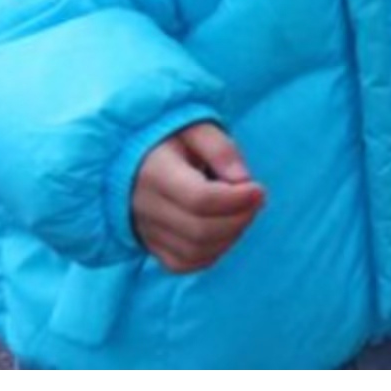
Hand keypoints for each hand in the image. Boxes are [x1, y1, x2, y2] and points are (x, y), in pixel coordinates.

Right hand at [132, 120, 264, 271]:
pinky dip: (211, 254)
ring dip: (229, 237)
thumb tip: (244, 181)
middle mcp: (145, 206)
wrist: (132, 156)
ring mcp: (145, 230)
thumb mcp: (194, 127)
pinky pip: (184, 264)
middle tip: (255, 200)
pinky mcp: (150, 246)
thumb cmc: (169, 138)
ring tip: (240, 212)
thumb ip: (221, 149)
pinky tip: (222, 231)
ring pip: (194, 252)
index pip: (199, 199)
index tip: (258, 188)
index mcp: (154, 171)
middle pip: (200, 230)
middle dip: (238, 219)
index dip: (236, 199)